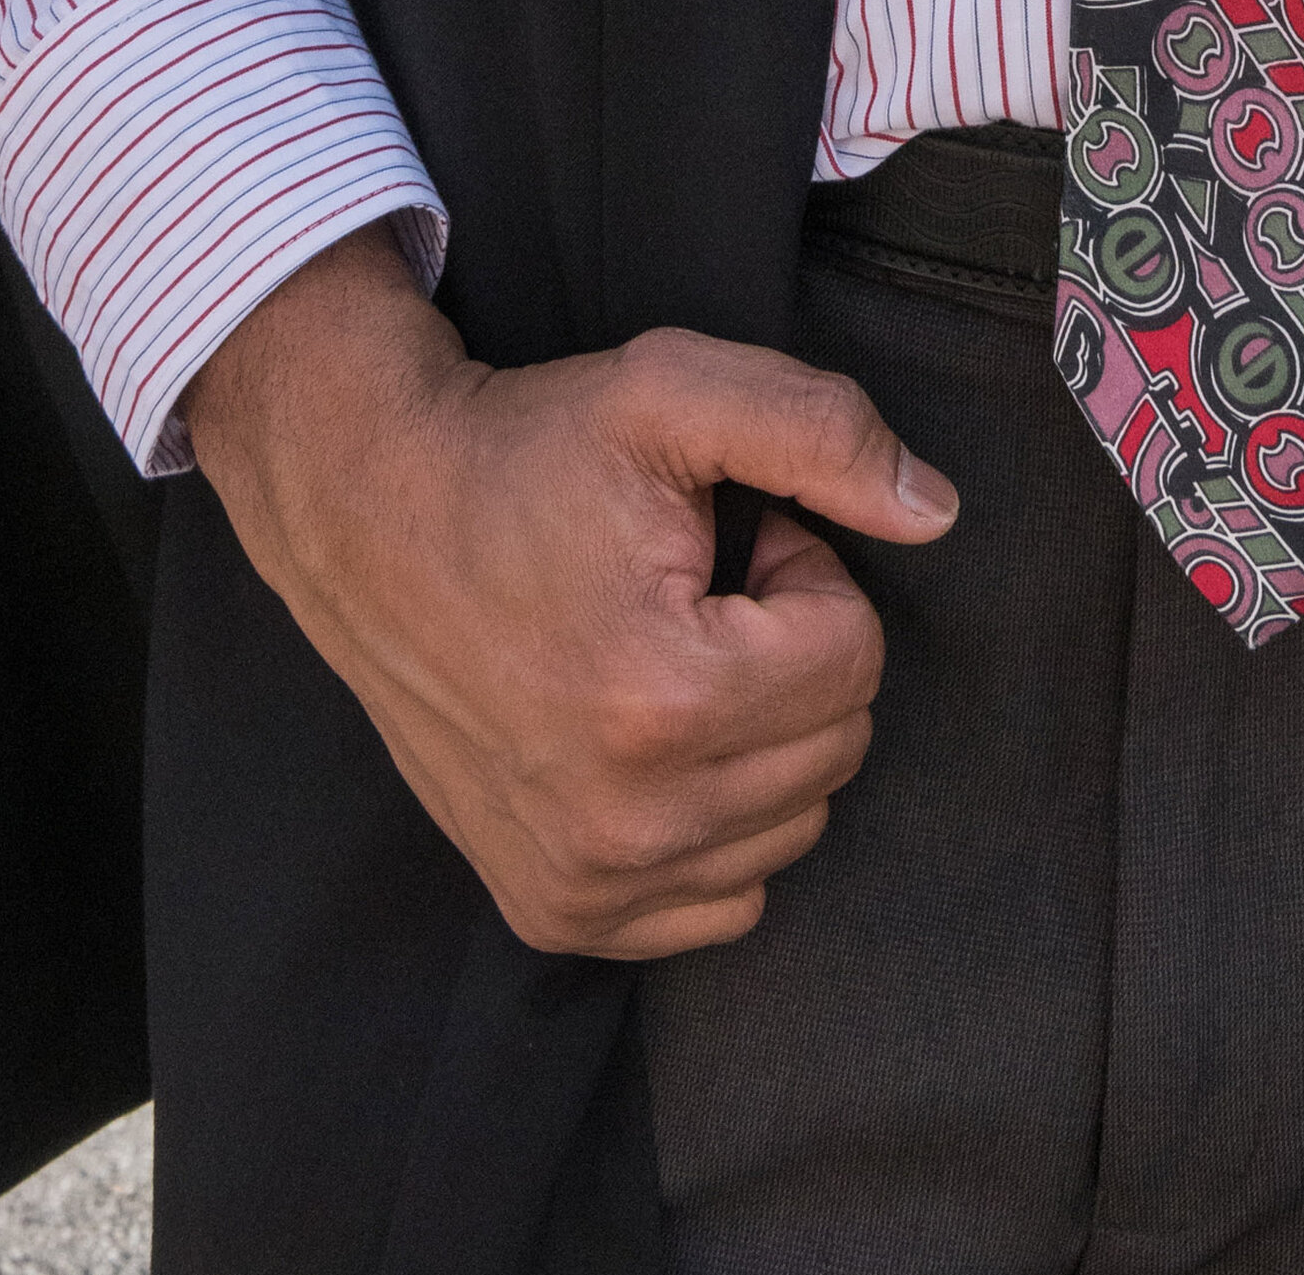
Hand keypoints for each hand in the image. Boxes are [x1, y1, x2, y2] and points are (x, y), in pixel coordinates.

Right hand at [183, 224, 956, 957]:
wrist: (367, 518)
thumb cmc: (523, 452)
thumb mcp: (672, 391)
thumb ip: (821, 433)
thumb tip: (936, 512)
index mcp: (664, 700)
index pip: (855, 655)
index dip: (805, 571)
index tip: (729, 538)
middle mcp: (627, 821)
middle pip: (834, 748)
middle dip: (792, 653)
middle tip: (695, 592)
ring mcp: (587, 884)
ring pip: (792, 827)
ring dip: (760, 736)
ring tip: (667, 654)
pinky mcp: (555, 912)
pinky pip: (723, 901)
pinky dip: (716, 825)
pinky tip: (649, 742)